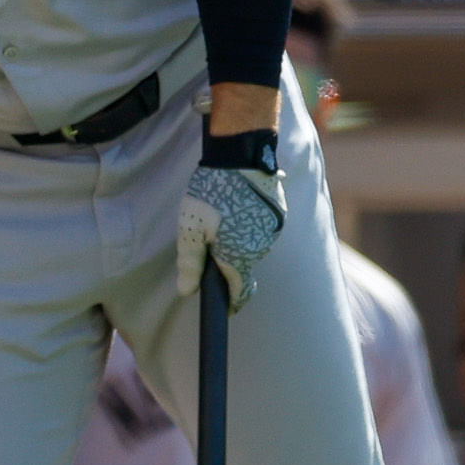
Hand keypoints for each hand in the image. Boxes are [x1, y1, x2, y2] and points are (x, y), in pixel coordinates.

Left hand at [174, 159, 285, 308]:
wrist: (241, 155)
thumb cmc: (211, 192)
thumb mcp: (190, 228)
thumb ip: (189, 263)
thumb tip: (186, 292)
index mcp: (239, 256)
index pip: (240, 292)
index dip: (231, 303)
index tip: (226, 309)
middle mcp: (261, 248)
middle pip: (243, 265)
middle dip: (227, 261)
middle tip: (208, 241)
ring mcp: (273, 230)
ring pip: (252, 244)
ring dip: (238, 239)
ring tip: (220, 216)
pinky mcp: (278, 212)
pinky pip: (261, 226)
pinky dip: (249, 222)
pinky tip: (235, 204)